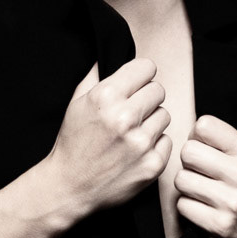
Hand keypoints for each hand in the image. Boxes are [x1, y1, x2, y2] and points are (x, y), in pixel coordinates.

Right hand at [46, 58, 171, 218]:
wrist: (69, 188)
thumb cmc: (73, 143)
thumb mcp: (77, 102)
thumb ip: (97, 74)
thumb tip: (112, 49)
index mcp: (106, 96)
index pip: (147, 68)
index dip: (141, 75)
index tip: (137, 84)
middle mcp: (125, 117)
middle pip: (158, 90)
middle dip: (146, 98)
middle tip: (133, 110)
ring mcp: (141, 143)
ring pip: (165, 115)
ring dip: (152, 121)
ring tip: (132, 132)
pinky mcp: (153, 165)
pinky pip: (167, 141)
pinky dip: (155, 145)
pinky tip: (136, 150)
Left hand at [174, 115, 236, 237]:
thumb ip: (222, 140)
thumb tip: (189, 131)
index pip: (204, 126)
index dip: (197, 137)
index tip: (205, 149)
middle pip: (188, 152)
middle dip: (189, 162)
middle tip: (201, 172)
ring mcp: (231, 202)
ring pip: (181, 179)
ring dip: (186, 185)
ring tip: (202, 191)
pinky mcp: (219, 225)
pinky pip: (182, 205)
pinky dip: (188, 206)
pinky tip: (203, 208)